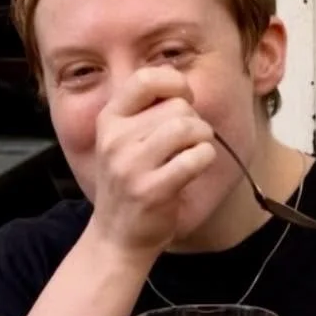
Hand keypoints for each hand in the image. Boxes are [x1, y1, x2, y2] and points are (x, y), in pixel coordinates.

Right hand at [88, 66, 217, 257]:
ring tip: (195, 151)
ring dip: (203, 137)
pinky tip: (197, 166)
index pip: (146, 79)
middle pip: (177, 106)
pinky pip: (195, 157)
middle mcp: (115, 139)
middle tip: (189, 140)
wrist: (117, 236)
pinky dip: (205, 158)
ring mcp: (131, 165)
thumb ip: (145, 110)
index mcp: (109, 119)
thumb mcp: (123, 139)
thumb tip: (183, 83)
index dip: (175, 83)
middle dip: (194, 120)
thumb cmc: (130, 182)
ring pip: (188, 127)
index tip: (183, 100)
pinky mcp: (151, 190)